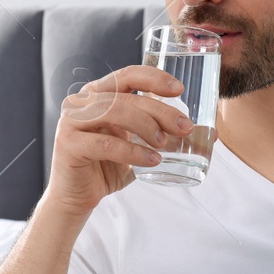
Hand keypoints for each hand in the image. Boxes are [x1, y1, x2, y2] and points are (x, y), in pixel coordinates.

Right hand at [46, 65, 195, 217]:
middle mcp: (82, 102)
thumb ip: (162, 134)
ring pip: (114, 112)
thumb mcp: (137, 144)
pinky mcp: (68, 145)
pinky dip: (132, 151)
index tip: (179, 89)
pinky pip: (105, 143)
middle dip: (159, 110)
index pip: (128, 75)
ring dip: (145, 126)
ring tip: (163, 144)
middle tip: (183, 127)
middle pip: (126, 96)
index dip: (154, 78)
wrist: (77, 198)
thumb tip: (204, 133)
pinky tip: (151, 160)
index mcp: (99, 94)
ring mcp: (72, 121)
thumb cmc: (108, 168)